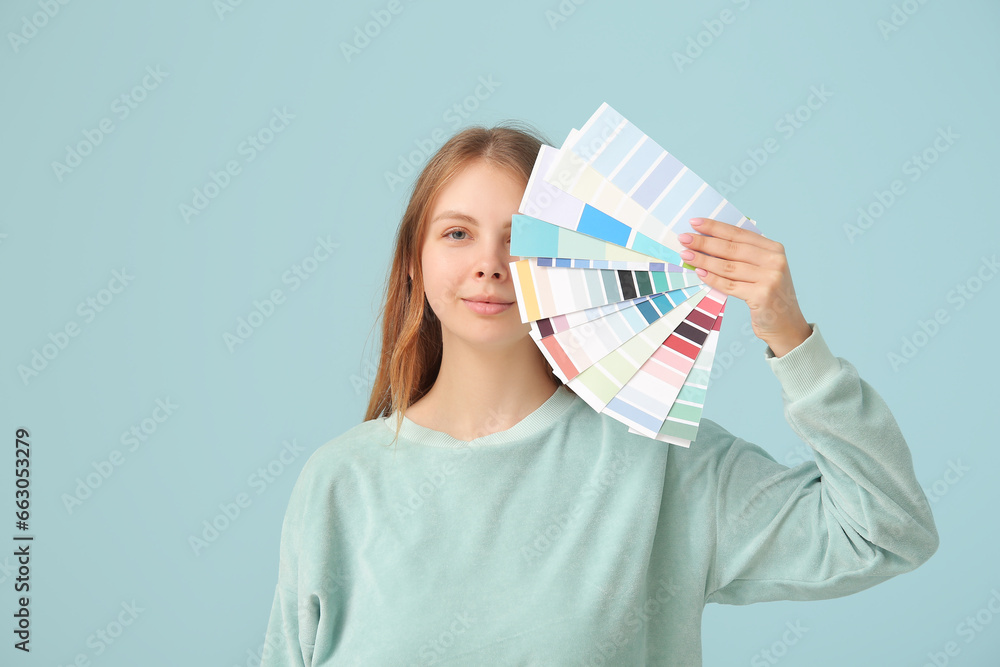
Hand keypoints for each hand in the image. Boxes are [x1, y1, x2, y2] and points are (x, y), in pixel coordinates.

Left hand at [678, 217, 811, 357]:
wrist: (785, 324)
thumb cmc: (767, 294)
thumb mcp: (761, 269)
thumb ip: (742, 256)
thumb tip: (707, 242)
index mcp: (773, 248)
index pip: (739, 234)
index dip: (715, 228)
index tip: (695, 223)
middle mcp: (775, 260)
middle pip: (732, 248)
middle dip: (705, 242)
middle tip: (684, 238)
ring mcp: (771, 278)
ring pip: (728, 266)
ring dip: (704, 260)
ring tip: (686, 255)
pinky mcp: (762, 295)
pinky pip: (729, 285)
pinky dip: (712, 279)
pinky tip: (700, 272)